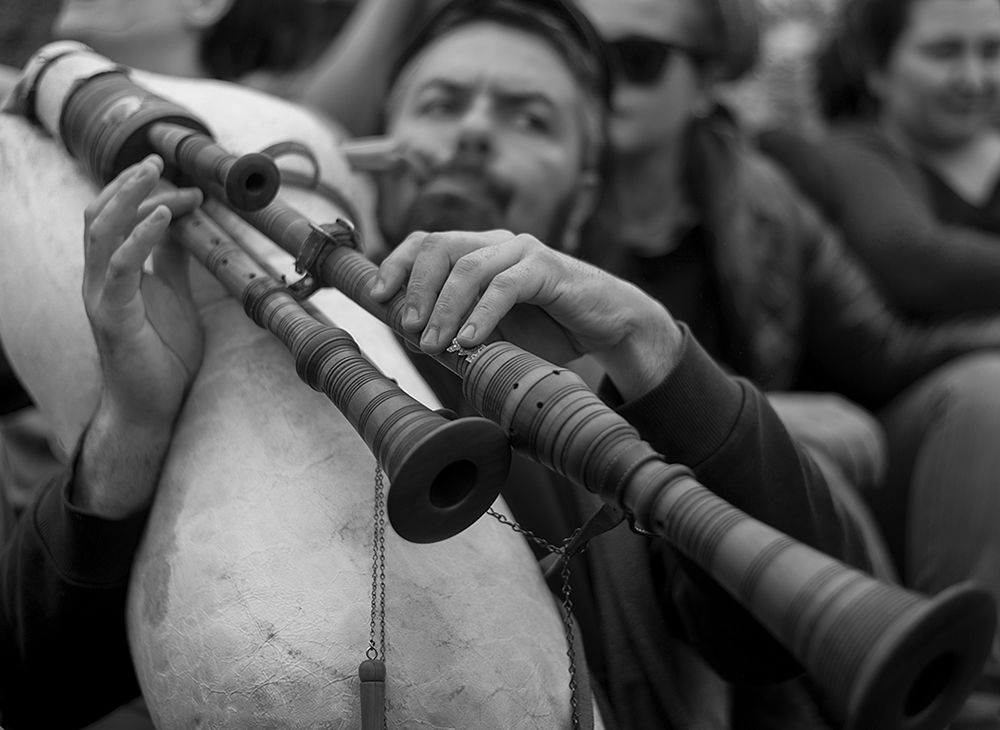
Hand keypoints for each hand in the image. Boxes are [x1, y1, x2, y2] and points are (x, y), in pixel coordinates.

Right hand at [82, 155, 203, 425]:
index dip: (147, 195)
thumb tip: (186, 227)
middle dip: (128, 183)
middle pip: (101, 215)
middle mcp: (99, 279)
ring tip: (156, 173)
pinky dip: (140, 237)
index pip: (118, 218)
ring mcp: (101, 295)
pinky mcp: (111, 315)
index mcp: (113, 273)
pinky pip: (120, 267)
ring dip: (129, 197)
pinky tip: (164, 217)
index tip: (190, 187)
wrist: (153, 406)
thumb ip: (173, 263)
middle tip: (158, 159)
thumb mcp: (175, 297)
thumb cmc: (162, 355)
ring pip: (100, 231)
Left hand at [370, 229, 683, 399]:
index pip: (427, 242)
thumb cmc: (549, 329)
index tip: (376, 295)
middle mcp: (498, 244)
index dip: (397, 263)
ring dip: (444, 307)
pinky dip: (482, 314)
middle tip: (408, 326)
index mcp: (480, 252)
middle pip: (441, 246)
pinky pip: (506, 286)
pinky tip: (469, 340)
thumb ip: (459, 326)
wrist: (609, 328)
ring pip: (469, 266)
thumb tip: (413, 337)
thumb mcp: (494, 328)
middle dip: (416, 287)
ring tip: (434, 343)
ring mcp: (524, 252)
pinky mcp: (548, 269)